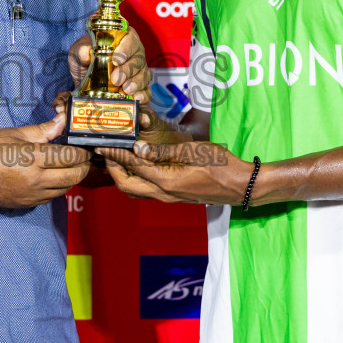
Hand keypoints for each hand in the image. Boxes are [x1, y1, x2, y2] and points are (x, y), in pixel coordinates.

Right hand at [0, 115, 91, 208]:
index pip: (71, 157)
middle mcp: (35, 181)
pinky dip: (57, 187)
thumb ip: (44, 130)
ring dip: (72, 177)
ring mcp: (31, 195)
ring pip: (65, 189)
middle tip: (83, 154)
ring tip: (67, 163)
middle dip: (83, 165)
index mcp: (33, 159)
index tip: (85, 144)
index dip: (82, 151)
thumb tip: (63, 122)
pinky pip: (51, 197)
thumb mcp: (15, 134)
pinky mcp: (26, 204)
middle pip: (74, 176)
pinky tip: (52, 176)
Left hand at [67, 29, 156, 128]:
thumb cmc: (85, 59)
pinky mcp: (140, 87)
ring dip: (136, 83)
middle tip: (116, 79)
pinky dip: (143, 95)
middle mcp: (135, 53)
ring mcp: (139, 70)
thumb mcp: (79, 53)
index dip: (126, 49)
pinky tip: (137, 98)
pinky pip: (147, 90)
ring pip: (144, 74)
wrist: (84, 77)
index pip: (130, 39)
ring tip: (126, 90)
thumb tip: (85, 52)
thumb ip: (81, 51)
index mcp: (123, 39)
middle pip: (138, 59)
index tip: (116, 59)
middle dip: (128, 70)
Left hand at [98, 140, 254, 204]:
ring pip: (135, 190)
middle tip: (107, 150)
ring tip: (118, 156)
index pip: (133, 166)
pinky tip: (139, 164)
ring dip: (122, 175)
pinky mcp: (173, 196)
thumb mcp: (192, 151)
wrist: (239, 185)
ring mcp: (168, 197)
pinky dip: (136, 178)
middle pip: (126, 185)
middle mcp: (163, 194)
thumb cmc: (220, 165)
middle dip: (113, 168)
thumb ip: (163, 152)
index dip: (116, 155)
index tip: (103, 144)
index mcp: (166, 182)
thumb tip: (138, 148)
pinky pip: (146, 190)